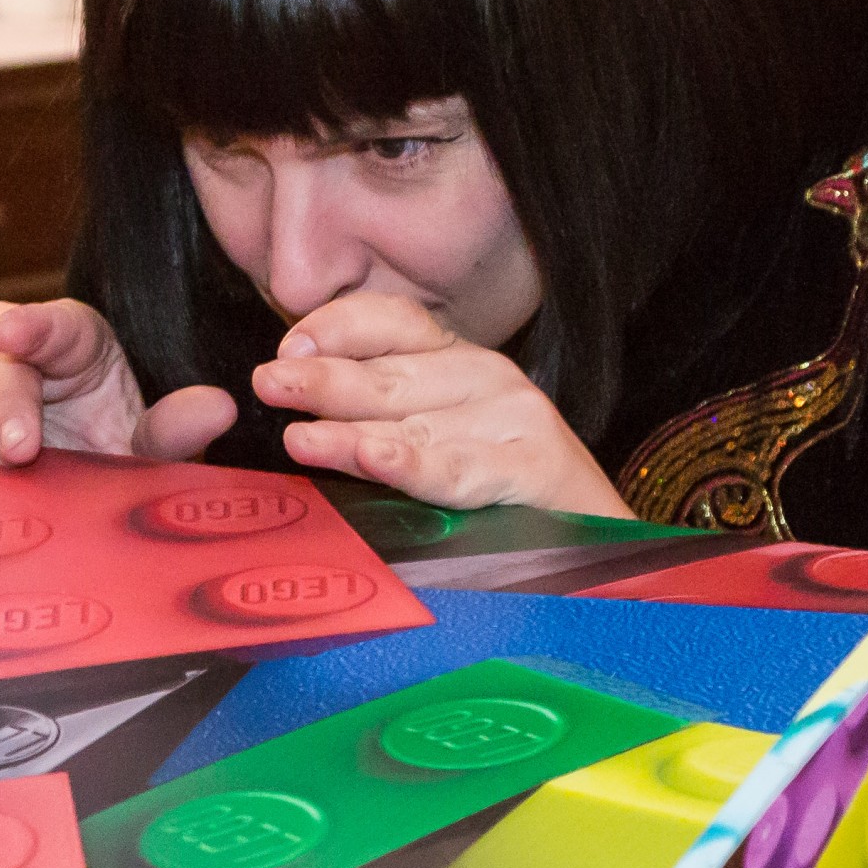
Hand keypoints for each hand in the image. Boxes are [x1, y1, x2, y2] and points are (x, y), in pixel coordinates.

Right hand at [0, 298, 239, 468]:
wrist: (52, 482)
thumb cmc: (97, 450)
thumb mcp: (141, 446)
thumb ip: (176, 430)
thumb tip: (220, 407)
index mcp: (68, 338)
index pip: (50, 321)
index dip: (31, 325)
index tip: (13, 333)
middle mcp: (1, 342)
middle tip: (17, 450)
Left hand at [247, 293, 629, 515]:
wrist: (599, 546)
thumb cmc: (501, 499)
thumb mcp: (435, 441)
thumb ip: (378, 419)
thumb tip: (296, 414)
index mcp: (455, 360)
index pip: (390, 321)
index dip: (337, 328)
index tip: (288, 347)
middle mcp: (486, 376)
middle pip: (390, 374)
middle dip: (322, 379)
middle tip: (269, 383)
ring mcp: (513, 418)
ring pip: (415, 424)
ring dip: (351, 431)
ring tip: (300, 437)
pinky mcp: (535, 465)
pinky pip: (459, 469)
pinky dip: (414, 466)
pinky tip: (376, 459)